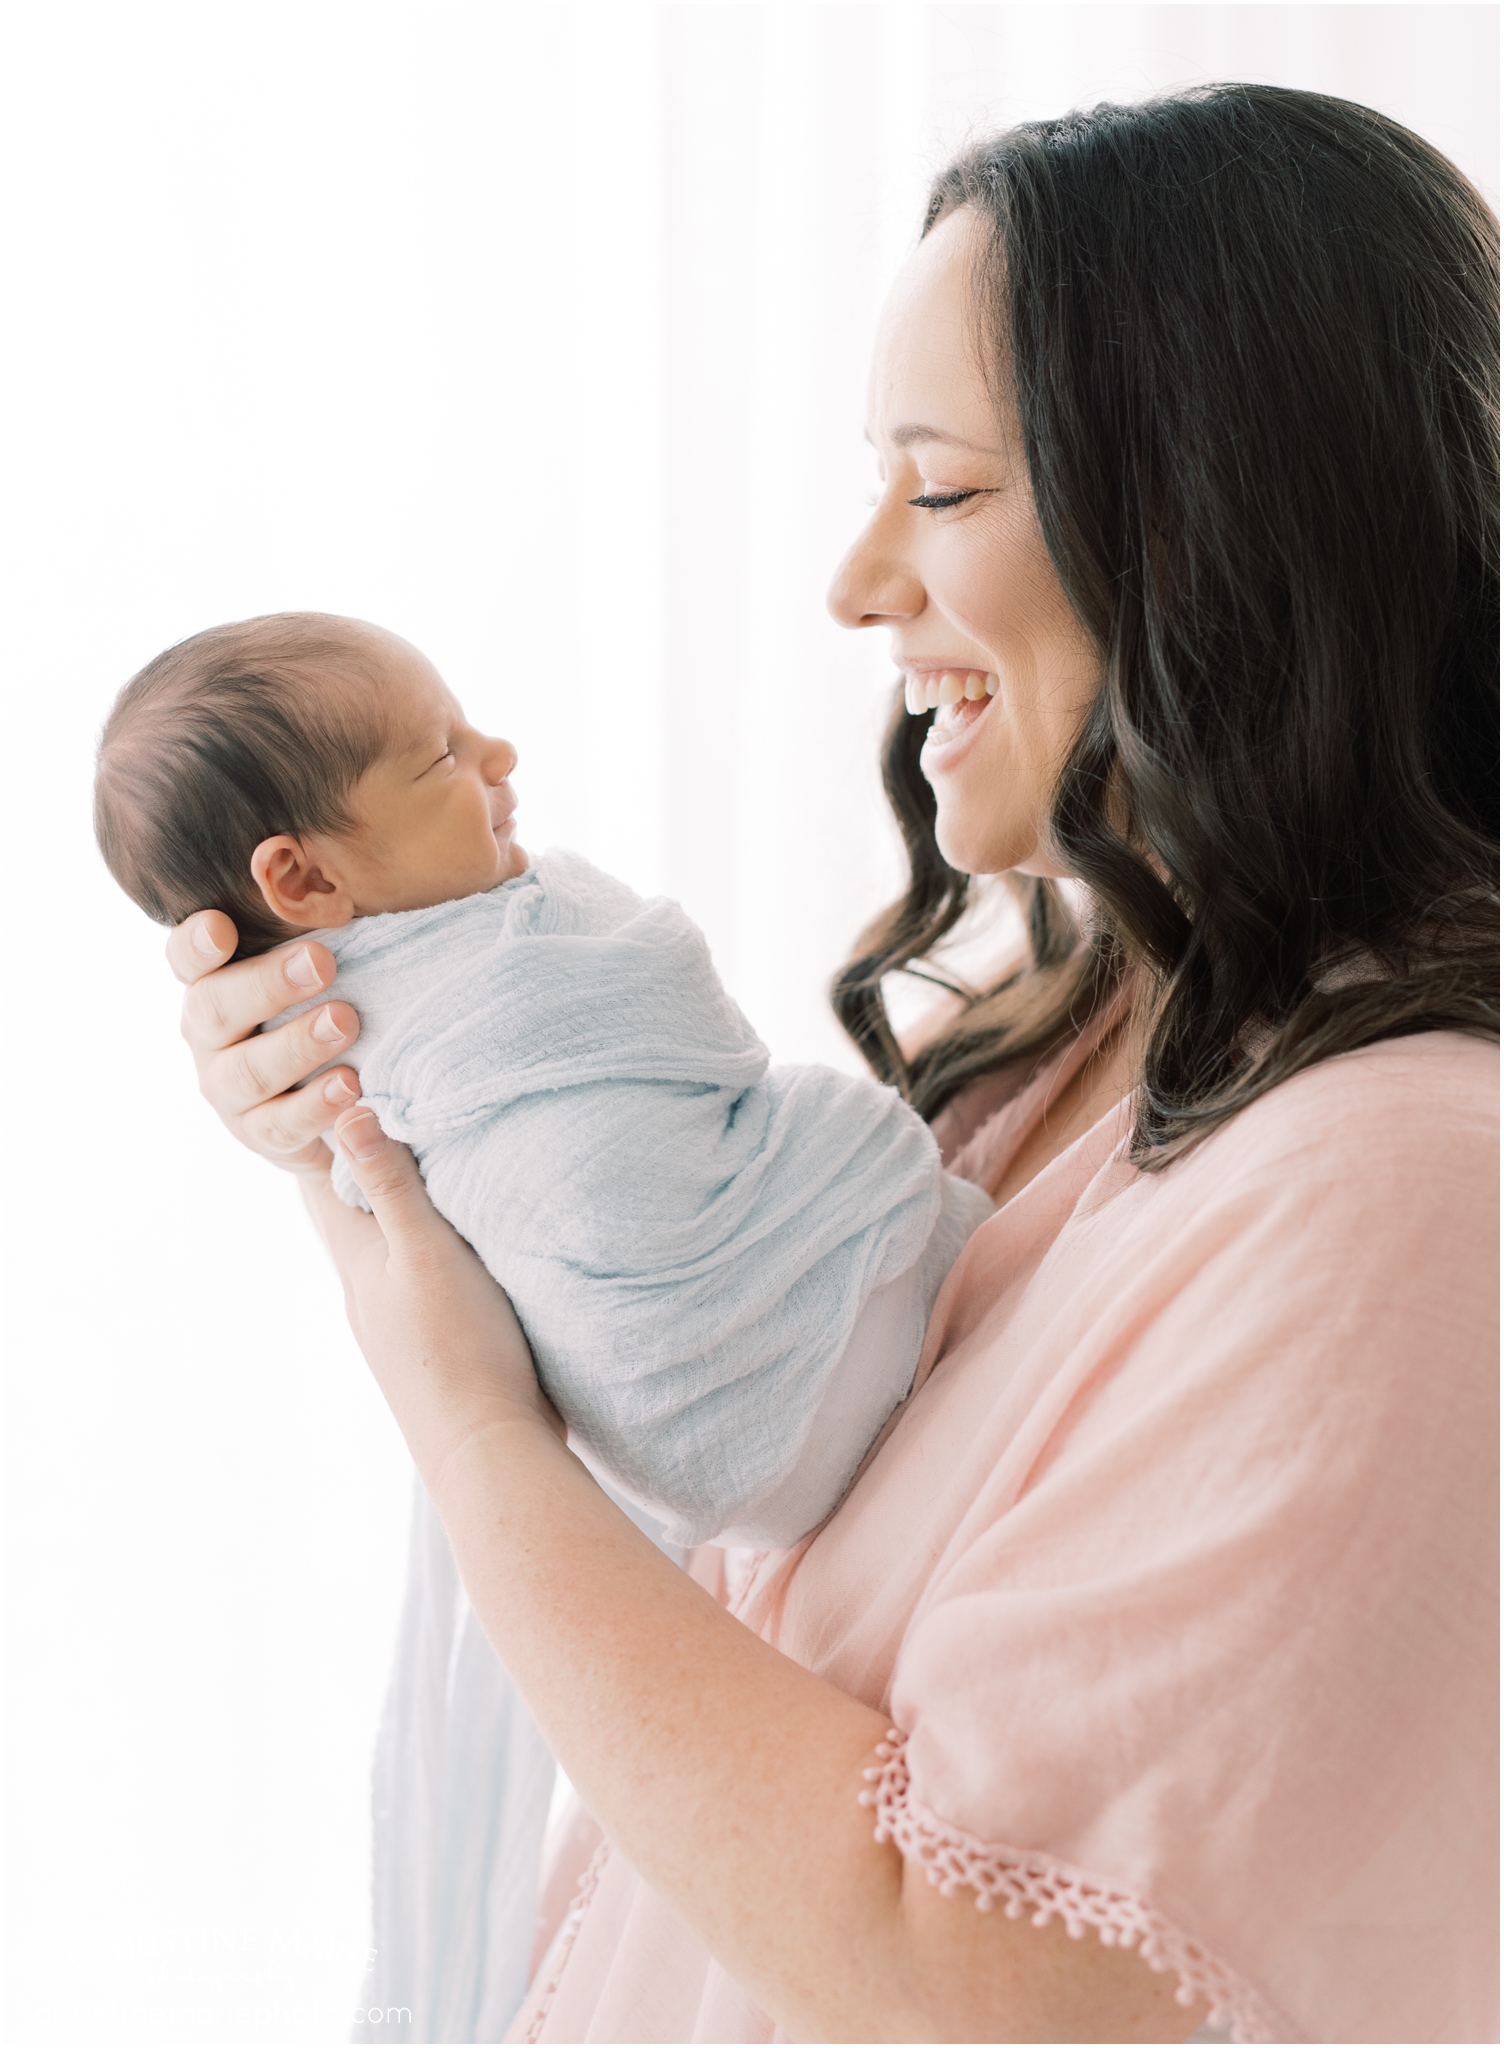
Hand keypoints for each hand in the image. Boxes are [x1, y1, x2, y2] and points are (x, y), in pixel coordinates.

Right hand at [167, 909, 360, 1171]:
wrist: (341, 1096)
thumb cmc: (329, 1001)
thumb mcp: (321, 964)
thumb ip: (319, 929)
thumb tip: (351, 877)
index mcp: (214, 981)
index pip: (188, 957)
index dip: (197, 943)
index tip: (221, 925)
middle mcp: (209, 1035)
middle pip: (215, 1009)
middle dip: (267, 985)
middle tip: (322, 962)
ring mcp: (227, 1089)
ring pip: (246, 1071)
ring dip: (296, 1045)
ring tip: (346, 1022)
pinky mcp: (259, 1134)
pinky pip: (280, 1124)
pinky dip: (315, 1106)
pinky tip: (351, 1086)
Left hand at [305, 1108, 562, 1489]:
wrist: (490, 1447)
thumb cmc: (457, 1347)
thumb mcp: (424, 1252)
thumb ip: (391, 1185)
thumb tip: (345, 1112)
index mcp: (355, 1260)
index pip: (323, 1177)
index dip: (328, 1126)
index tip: (342, 1075)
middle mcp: (368, 1285)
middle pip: (354, 1204)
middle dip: (364, 1153)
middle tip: (387, 1096)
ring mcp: (401, 1314)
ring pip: (391, 1235)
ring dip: (402, 1195)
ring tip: (432, 1147)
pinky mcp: (440, 1332)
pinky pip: (426, 1265)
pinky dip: (436, 1231)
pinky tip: (468, 1223)